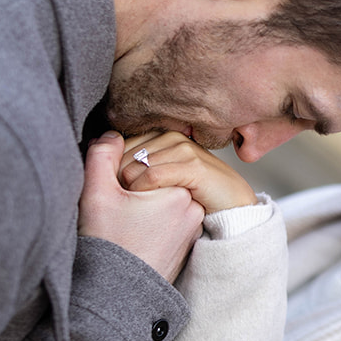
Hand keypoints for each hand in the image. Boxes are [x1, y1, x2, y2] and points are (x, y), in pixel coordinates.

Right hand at [79, 132, 203, 281]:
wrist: (116, 297)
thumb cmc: (107, 247)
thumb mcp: (97, 194)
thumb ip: (101, 155)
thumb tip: (111, 134)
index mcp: (179, 192)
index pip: (145, 161)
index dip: (118, 173)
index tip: (110, 198)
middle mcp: (192, 208)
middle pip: (155, 177)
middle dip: (129, 185)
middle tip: (112, 210)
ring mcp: (190, 227)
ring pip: (158, 196)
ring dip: (136, 201)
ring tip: (119, 223)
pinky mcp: (183, 241)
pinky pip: (163, 216)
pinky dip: (145, 218)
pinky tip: (128, 232)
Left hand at [119, 133, 256, 213]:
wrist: (232, 204)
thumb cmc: (195, 193)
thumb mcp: (164, 177)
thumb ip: (140, 167)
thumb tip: (108, 167)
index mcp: (162, 135)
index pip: (118, 146)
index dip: (109, 169)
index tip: (112, 192)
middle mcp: (171, 136)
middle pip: (123, 155)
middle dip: (116, 179)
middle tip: (120, 201)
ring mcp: (183, 149)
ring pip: (134, 165)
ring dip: (127, 188)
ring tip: (129, 205)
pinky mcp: (193, 166)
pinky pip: (153, 176)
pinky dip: (142, 191)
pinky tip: (143, 204)